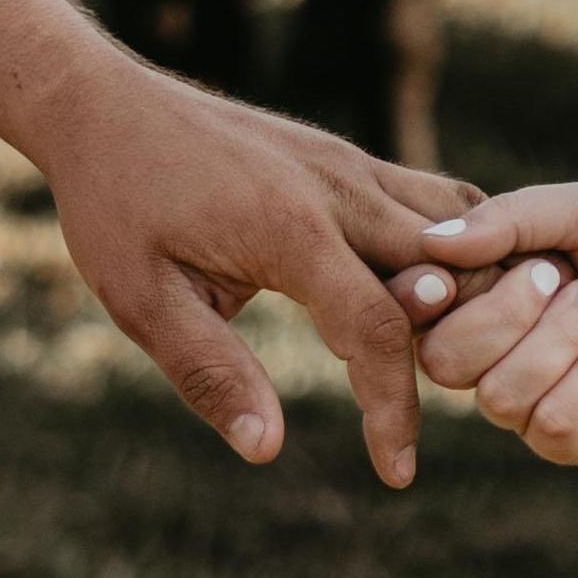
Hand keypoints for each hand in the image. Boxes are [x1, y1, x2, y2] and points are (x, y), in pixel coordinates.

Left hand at [33, 55, 473, 485]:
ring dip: (475, 284)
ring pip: (458, 224)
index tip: (396, 473)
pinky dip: (456, 248)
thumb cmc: (116, 204)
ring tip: (462, 353)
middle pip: (450, 270)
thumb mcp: (141, 299)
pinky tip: (445, 296)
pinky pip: (431, 200)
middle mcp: (338, 188)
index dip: (394, 410)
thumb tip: (265, 449)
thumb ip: (209, 373)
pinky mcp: (346, 157)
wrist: (103, 105)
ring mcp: (349, 163)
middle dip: (465, 342)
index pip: (377, 330)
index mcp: (290, 229)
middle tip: (464, 402)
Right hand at [391, 180, 577, 469]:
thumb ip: (508, 218)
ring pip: (493, 395)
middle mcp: (507, 346)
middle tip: (565, 278)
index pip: (419, 306)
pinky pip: (546, 425)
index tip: (444, 277)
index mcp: (497, 287)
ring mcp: (540, 399)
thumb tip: (430, 242)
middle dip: (502, 314)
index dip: (420, 296)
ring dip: (553, 343)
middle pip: (441, 358)